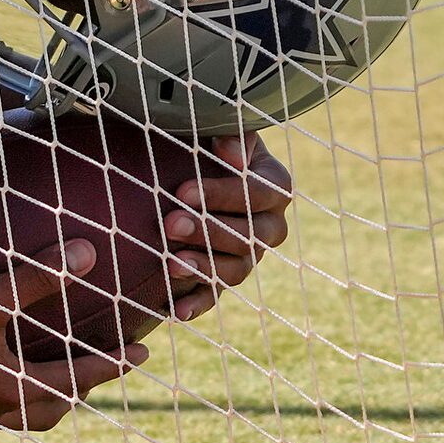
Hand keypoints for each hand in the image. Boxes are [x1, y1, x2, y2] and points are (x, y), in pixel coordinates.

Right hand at [0, 241, 144, 436]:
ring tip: (33, 382)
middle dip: (74, 390)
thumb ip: (37, 277)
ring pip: (4, 420)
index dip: (112, 364)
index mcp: (10, 387)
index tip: (140, 353)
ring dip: (26, 403)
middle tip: (91, 371)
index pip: (78, 379)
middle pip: (47, 410)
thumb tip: (87, 253)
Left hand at [166, 132, 294, 321]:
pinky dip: (197, 304)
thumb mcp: (215, 131)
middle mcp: (268, 225)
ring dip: (204, 266)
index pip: (260, 193)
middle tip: (170, 224)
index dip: (223, 194)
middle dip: (210, 231)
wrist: (180, 173)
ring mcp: (248, 256)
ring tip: (170, 264)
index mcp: (273, 186)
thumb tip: (232, 153)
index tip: (181, 191)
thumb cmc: (200, 145)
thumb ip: (231, 134)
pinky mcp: (222, 277)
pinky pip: (216, 295)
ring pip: (236, 268)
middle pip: (251, 236)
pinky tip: (174, 311)